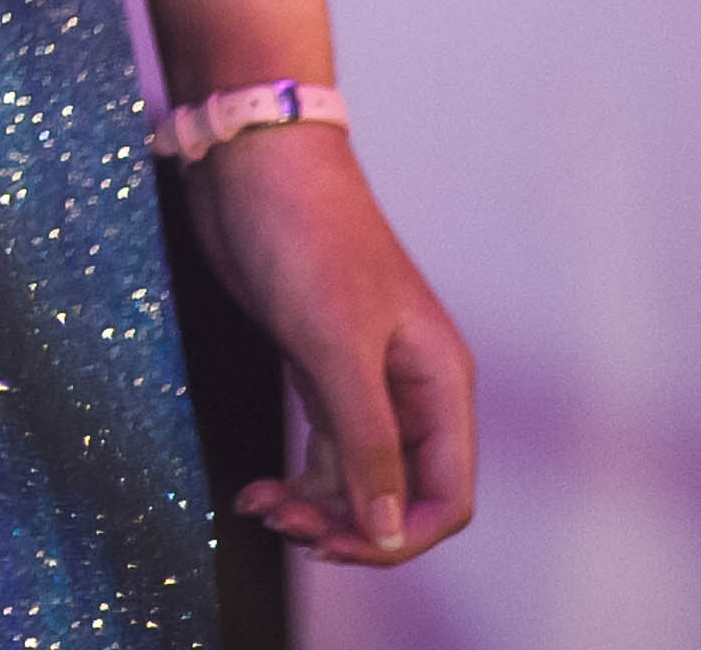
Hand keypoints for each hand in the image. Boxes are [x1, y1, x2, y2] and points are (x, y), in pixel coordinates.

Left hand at [186, 125, 475, 563]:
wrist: (254, 157)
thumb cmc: (305, 233)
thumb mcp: (335, 345)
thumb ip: (366, 440)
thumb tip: (387, 530)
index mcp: (440, 382)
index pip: (445, 494)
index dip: (399, 534)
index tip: (335, 543)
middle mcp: (411, 387)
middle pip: (400, 493)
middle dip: (350, 524)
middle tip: (285, 526)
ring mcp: (365, 376)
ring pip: (359, 475)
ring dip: (316, 506)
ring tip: (262, 509)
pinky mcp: (318, 363)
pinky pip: (325, 445)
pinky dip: (298, 476)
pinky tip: (257, 490)